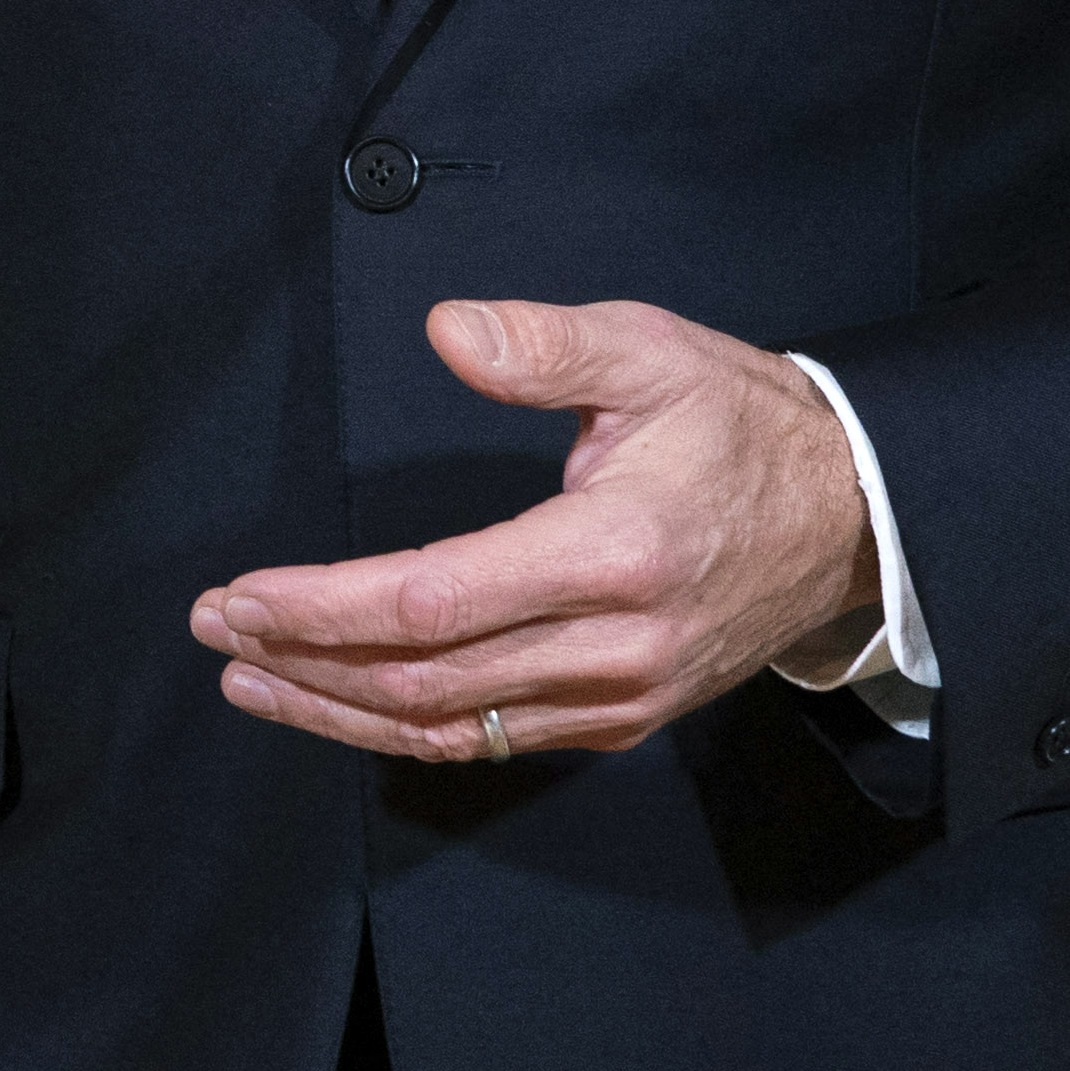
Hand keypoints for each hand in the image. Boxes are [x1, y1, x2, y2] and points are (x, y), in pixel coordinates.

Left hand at [186, 298, 874, 763]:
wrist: (853, 518)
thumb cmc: (742, 426)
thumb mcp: (654, 353)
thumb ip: (545, 344)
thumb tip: (448, 331)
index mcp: (614, 553)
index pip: (437, 601)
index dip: (326, 607)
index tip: (243, 594)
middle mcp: (615, 644)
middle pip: (426, 678)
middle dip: (305, 660)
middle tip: (216, 628)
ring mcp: (620, 694)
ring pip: (452, 725)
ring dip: (338, 708)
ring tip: (249, 677)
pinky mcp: (621, 716)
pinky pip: (495, 739)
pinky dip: (405, 729)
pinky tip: (342, 705)